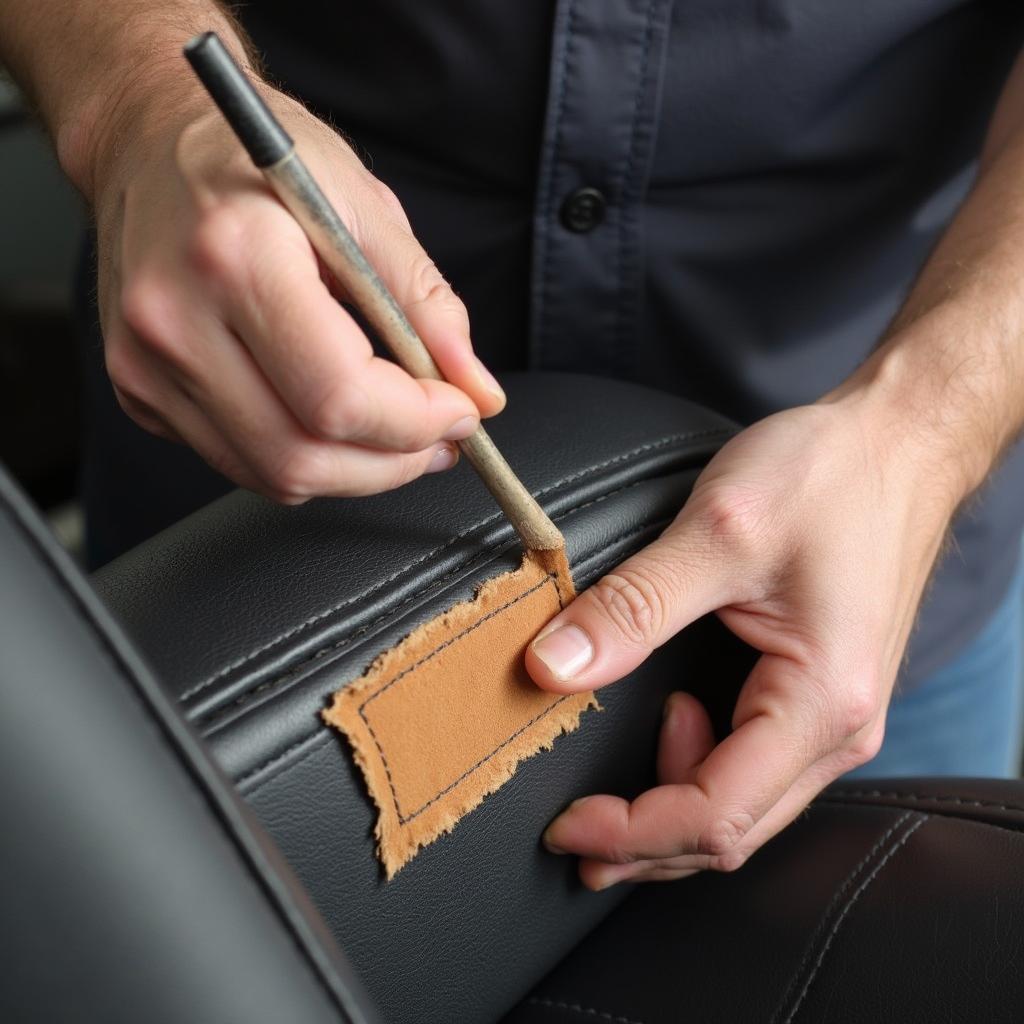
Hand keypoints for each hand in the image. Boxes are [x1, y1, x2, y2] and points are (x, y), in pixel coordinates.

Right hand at [91, 86, 503, 500]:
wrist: (147, 141)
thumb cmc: (254, 158)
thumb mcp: (362, 205)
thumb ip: (426, 303)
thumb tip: (475, 387)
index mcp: (235, 257)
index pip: (339, 396)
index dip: (416, 423)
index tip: (461, 411)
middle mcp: (175, 320)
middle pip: (302, 456)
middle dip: (394, 462)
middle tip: (439, 436)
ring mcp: (145, 364)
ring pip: (273, 475)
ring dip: (354, 470)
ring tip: (395, 431)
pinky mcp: (140, 391)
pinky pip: (241, 461)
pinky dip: (303, 456)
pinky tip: (327, 416)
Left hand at [526, 396, 960, 888]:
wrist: (896, 442)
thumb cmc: (829, 477)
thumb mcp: (717, 533)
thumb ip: (632, 607)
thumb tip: (552, 668)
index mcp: (822, 701)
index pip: (715, 814)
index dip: (629, 832)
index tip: (564, 825)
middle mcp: (840, 727)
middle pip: (732, 831)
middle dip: (643, 843)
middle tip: (569, 832)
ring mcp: (835, 715)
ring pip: (744, 807)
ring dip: (669, 813)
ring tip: (608, 789)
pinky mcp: (820, 692)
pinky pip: (756, 766)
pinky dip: (699, 772)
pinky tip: (668, 731)